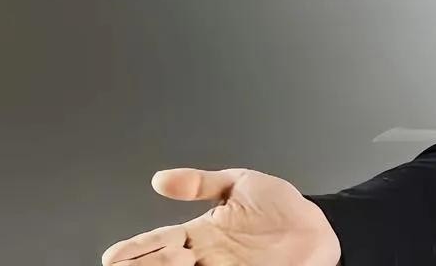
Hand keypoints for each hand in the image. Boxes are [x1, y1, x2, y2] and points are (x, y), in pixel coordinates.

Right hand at [101, 168, 341, 264]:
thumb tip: (161, 179)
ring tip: (165, 263)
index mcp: (199, 233)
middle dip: (146, 264)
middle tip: (139, 261)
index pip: (156, 242)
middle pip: (160, 265)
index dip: (134, 249)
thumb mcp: (240, 183)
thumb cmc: (283, 207)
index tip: (115, 255)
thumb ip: (201, 182)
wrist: (321, 228)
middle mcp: (205, 257)